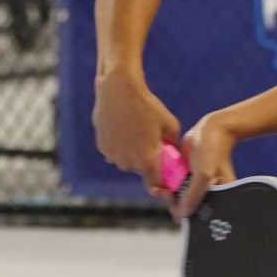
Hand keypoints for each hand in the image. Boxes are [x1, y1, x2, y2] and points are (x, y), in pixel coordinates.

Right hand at [93, 69, 181, 195]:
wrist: (118, 91)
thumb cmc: (147, 106)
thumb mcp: (170, 124)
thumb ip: (173, 143)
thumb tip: (172, 152)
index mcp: (147, 161)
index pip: (155, 186)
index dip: (162, 185)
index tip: (165, 178)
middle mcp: (128, 163)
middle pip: (141, 171)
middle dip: (147, 161)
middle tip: (151, 142)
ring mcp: (113, 156)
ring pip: (127, 162)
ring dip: (132, 153)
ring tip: (137, 131)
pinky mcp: (102, 147)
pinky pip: (115, 152)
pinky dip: (120, 145)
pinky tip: (124, 128)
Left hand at [172, 114, 239, 217]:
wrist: (211, 129)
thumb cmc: (213, 152)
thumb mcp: (203, 175)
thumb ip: (193, 195)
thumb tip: (182, 214)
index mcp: (217, 199)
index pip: (199, 216)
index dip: (185, 214)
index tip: (174, 203)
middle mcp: (207, 195)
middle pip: (187, 209)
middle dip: (175, 204)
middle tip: (167, 193)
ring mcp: (196, 186)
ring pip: (179, 199)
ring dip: (170, 196)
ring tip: (165, 187)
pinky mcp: (187, 177)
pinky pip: (176, 187)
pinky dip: (169, 186)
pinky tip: (165, 182)